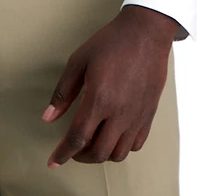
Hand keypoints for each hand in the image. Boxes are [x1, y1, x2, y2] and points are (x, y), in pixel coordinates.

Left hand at [42, 6, 176, 167]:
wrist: (145, 33)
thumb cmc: (111, 43)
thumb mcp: (79, 61)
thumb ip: (63, 92)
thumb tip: (48, 118)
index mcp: (99, 99)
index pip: (78, 138)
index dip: (63, 154)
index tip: (53, 162)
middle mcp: (119, 113)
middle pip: (98, 153)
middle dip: (80, 157)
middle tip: (71, 150)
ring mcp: (136, 116)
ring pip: (118, 154)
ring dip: (101, 154)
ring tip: (91, 142)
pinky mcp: (149, 115)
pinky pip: (135, 145)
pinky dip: (121, 147)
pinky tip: (112, 136)